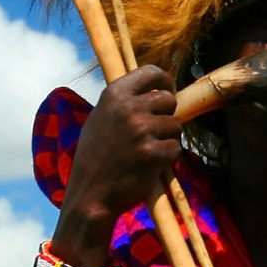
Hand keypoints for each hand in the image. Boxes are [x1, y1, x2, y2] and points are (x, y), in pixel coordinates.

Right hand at [55, 66, 180, 255]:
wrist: (90, 194)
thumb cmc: (95, 158)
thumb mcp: (100, 119)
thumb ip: (124, 102)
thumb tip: (154, 91)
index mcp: (113, 95)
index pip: (151, 72)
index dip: (164, 81)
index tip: (167, 90)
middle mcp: (128, 108)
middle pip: (169, 99)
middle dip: (167, 115)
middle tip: (155, 131)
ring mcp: (141, 130)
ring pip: (175, 125)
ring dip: (167, 139)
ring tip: (146, 151)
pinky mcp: (153, 152)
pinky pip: (176, 148)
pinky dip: (167, 158)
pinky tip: (149, 165)